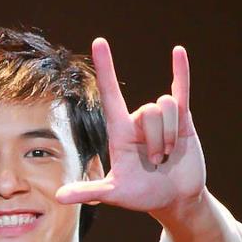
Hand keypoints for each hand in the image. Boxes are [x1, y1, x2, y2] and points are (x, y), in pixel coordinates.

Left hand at [56, 39, 206, 219]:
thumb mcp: (114, 193)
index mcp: (120, 132)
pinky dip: (181, 71)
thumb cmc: (142, 195)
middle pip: (149, 111)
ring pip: (166, 108)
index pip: (110, 93)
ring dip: (169, 136)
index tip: (99, 42)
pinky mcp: (183, 120)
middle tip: (156, 163)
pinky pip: (181, 91)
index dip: (106, 68)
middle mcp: (139, 121)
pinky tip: (178, 52)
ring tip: (168, 156)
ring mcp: (162, 119)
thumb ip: (88, 192)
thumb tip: (58, 197)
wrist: (175, 200)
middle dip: (156, 140)